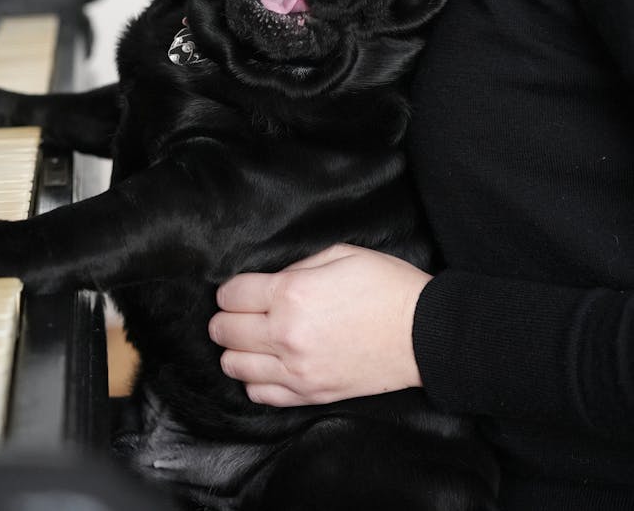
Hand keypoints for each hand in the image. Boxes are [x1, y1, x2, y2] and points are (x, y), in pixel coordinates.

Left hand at [208, 244, 431, 406]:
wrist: (424, 333)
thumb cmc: (387, 287)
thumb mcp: (339, 254)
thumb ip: (297, 267)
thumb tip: (270, 282)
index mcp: (291, 294)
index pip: (231, 296)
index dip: (230, 290)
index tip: (238, 291)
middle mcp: (286, 335)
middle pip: (226, 331)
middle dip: (225, 319)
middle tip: (237, 313)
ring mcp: (297, 370)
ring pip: (235, 366)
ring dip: (235, 350)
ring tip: (248, 340)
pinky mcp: (311, 395)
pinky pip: (261, 394)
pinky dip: (254, 379)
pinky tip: (265, 365)